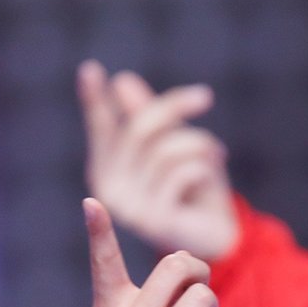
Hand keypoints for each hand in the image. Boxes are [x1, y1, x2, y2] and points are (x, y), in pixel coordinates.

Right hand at [78, 60, 240, 262]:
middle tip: (204, 96)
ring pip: (165, 152)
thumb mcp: (174, 147)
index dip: (94, 100)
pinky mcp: (152, 220)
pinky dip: (203, 168)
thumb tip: (122, 82)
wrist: (217, 237)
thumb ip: (149, 118)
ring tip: (215, 153)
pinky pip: (181, 175)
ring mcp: (128, 208)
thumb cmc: (194, 189)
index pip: (100, 128)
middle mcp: (110, 189)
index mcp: (108, 170)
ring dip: (198, 144)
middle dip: (174, 108)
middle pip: (138, 132)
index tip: (90, 69)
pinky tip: (209, 175)